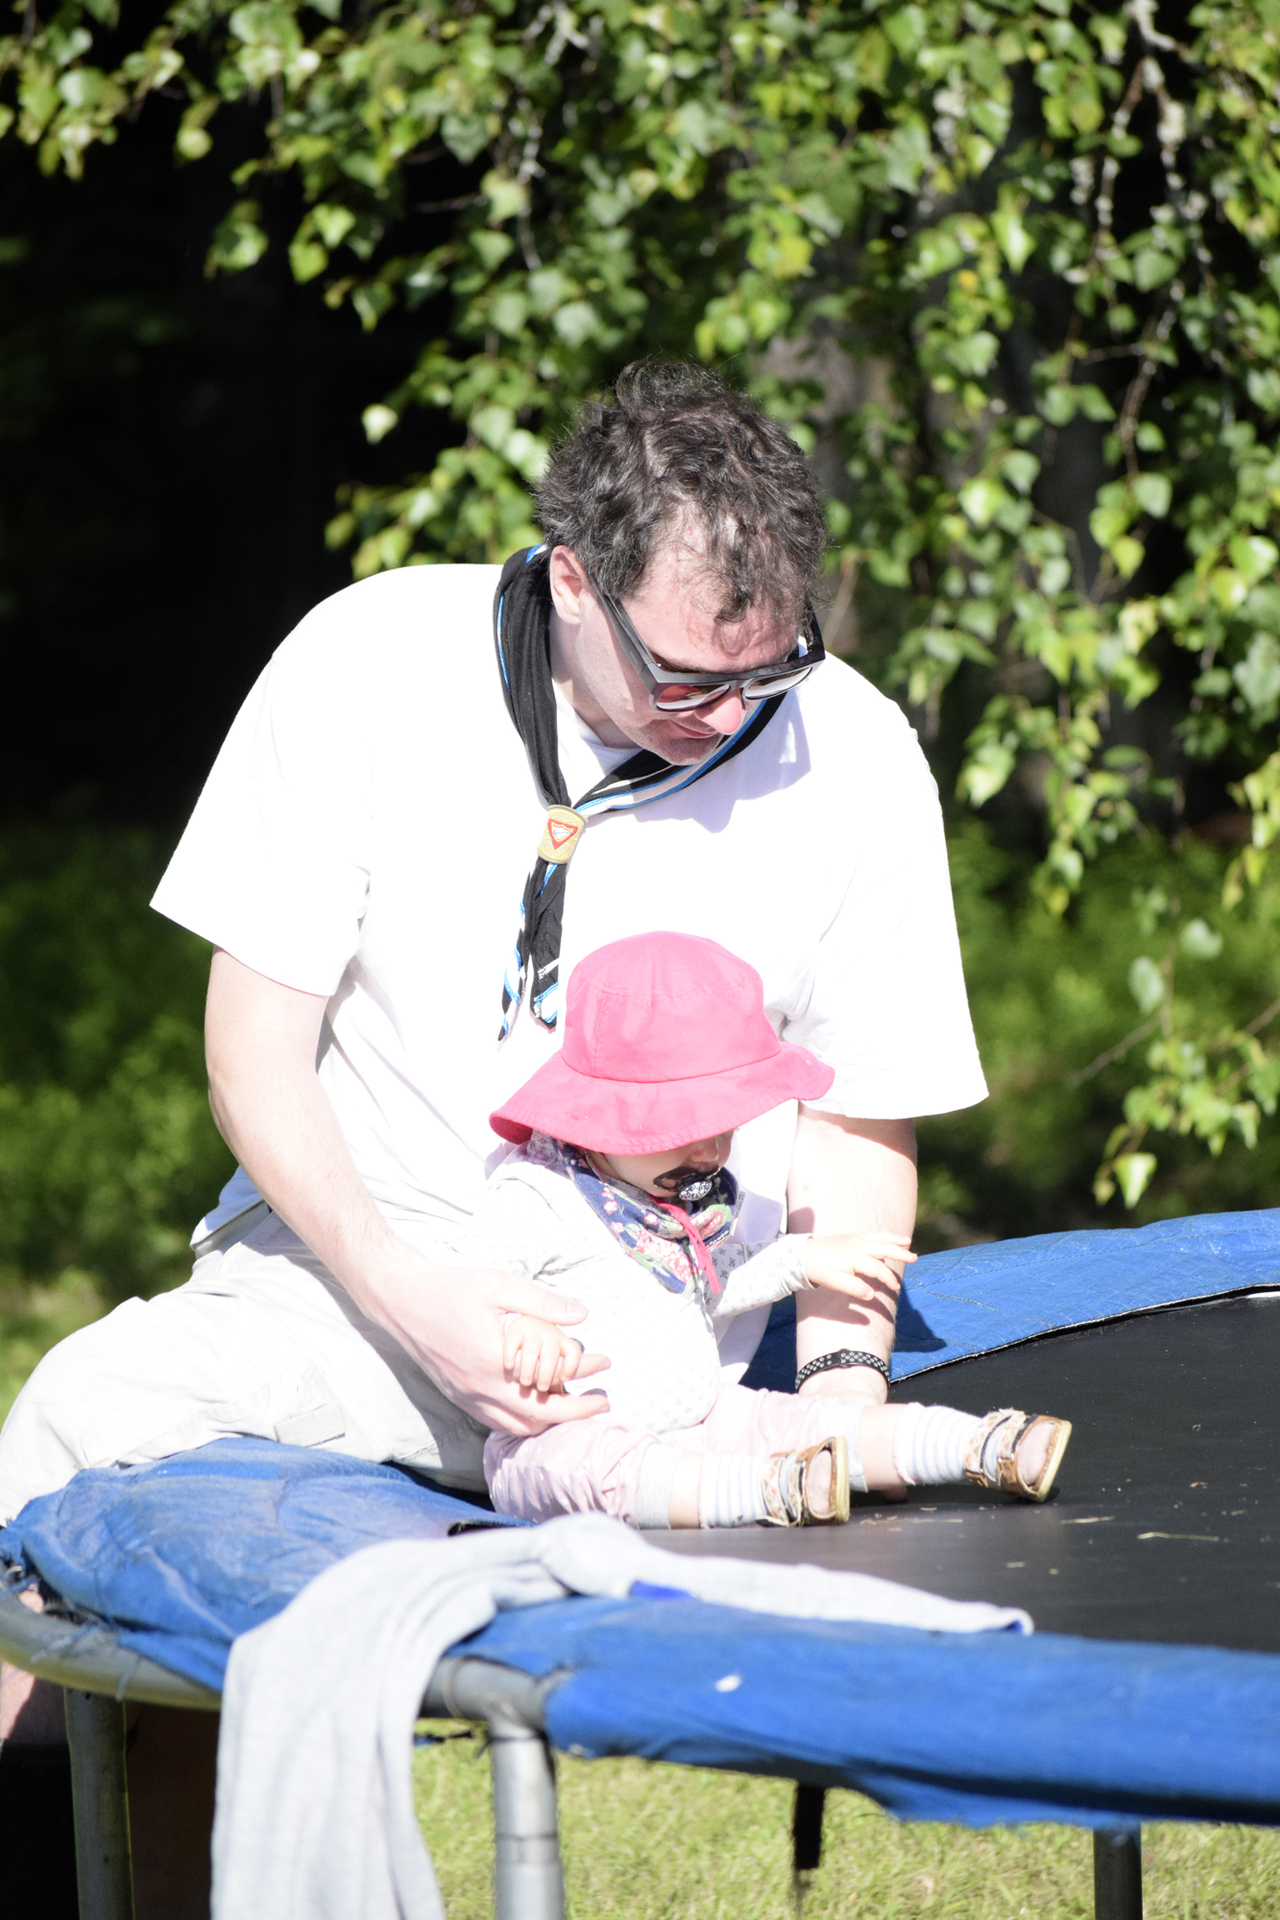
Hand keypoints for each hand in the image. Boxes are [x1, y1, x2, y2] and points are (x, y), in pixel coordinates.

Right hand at [352, 1249, 611, 1435]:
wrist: (402, 1299)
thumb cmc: (452, 1288)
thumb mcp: (500, 1286)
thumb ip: (543, 1303)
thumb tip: (582, 1315)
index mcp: (494, 1364)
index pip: (549, 1399)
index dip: (582, 1401)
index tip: (606, 1386)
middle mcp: (479, 1389)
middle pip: (537, 1421)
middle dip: (573, 1415)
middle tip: (599, 1400)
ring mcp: (466, 1397)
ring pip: (515, 1428)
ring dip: (547, 1420)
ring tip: (571, 1400)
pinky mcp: (457, 1397)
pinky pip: (496, 1421)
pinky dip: (522, 1419)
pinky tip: (537, 1400)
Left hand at [803, 1232, 915, 1304]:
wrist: (803, 1255)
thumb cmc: (820, 1270)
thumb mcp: (835, 1282)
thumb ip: (854, 1288)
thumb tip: (871, 1294)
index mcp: (856, 1257)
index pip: (878, 1269)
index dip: (888, 1278)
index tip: (896, 1288)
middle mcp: (858, 1245)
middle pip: (884, 1248)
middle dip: (900, 1252)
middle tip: (914, 1257)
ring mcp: (854, 1239)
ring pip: (878, 1237)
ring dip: (893, 1239)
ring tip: (907, 1241)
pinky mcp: (850, 1236)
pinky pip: (870, 1234)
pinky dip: (881, 1235)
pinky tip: (886, 1238)